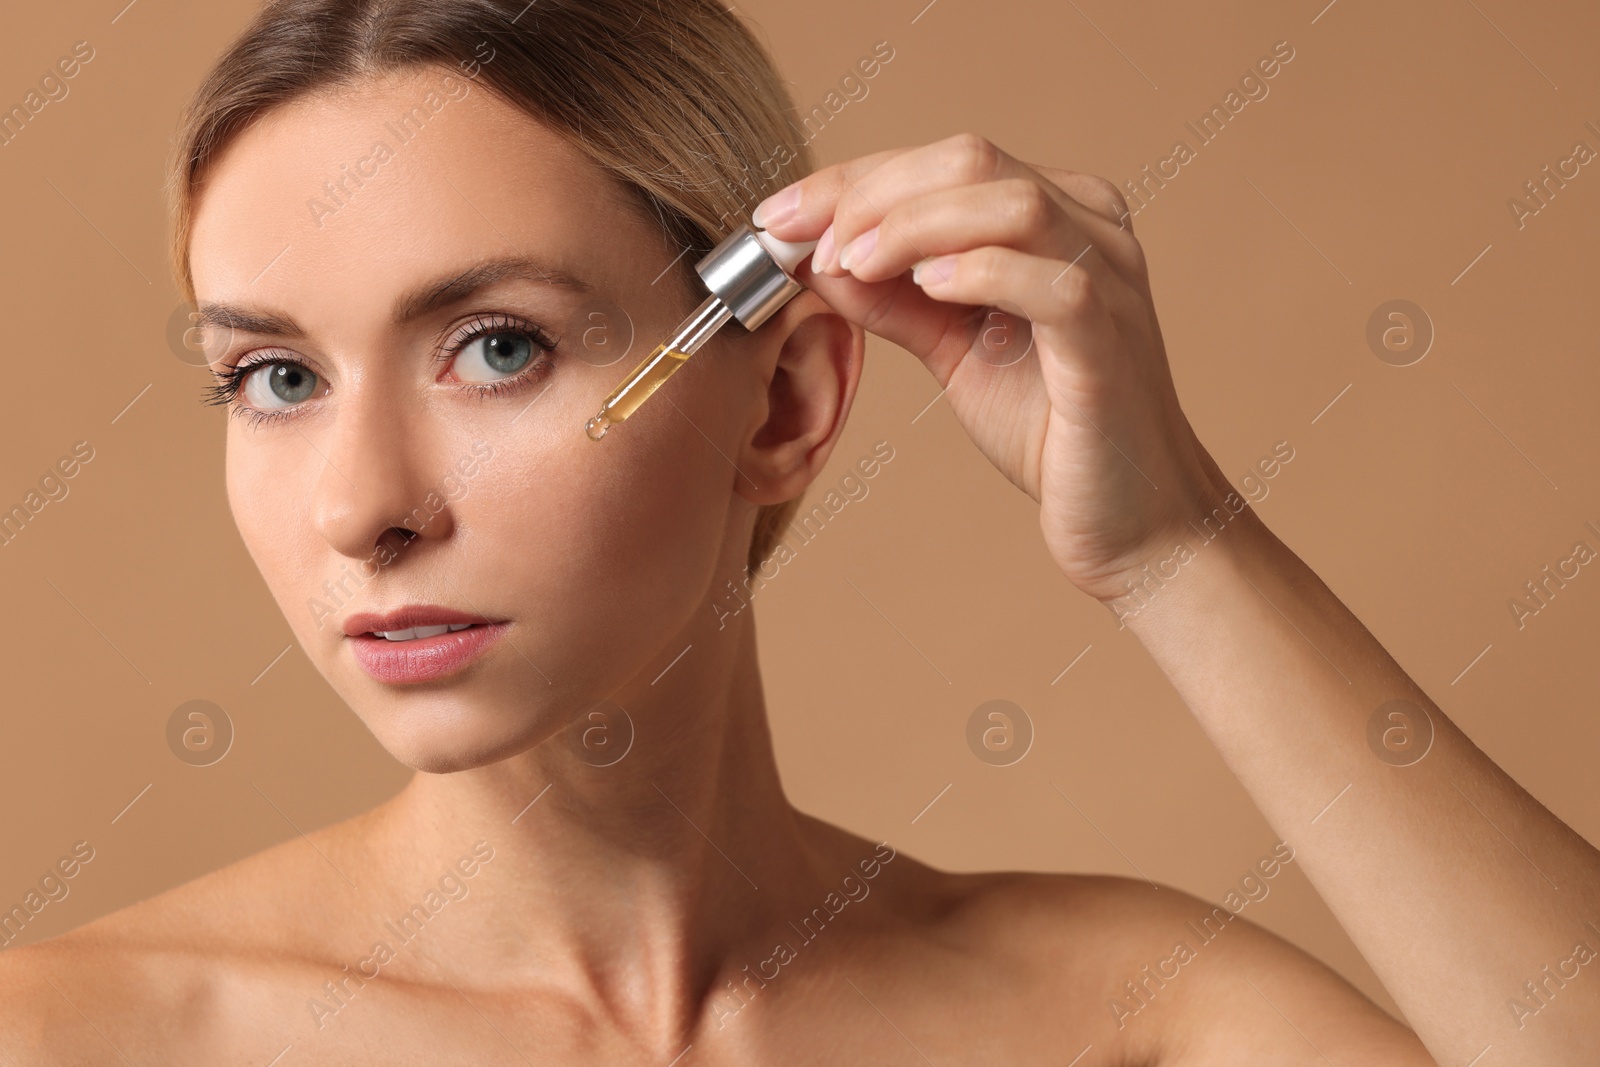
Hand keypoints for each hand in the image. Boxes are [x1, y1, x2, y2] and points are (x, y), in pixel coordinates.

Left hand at [753, 133, 1228, 601]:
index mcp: (1055, 214)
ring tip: (853, 263)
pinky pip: (1053, 282)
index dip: (849, 181)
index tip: (777, 219)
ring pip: (1010, 203)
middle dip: (867, 194)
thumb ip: (893, 300)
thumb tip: (817, 258)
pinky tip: (925, 288)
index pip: (943, 165)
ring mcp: (1110, 278)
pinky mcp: (1112, 341)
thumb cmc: (1052, 428)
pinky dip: (981, 271)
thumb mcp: (953, 349)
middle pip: (970, 161)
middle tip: (803, 240)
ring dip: (914, 226)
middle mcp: (1092, 225)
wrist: (1132, 518)